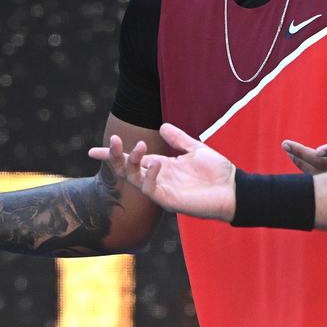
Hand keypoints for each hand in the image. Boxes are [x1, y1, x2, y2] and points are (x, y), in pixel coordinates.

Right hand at [98, 123, 237, 221]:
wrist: (233, 189)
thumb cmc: (217, 172)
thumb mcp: (195, 149)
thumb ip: (178, 139)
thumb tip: (162, 125)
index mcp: (161, 167)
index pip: (132, 160)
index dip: (113, 155)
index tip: (92, 151)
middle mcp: (157, 179)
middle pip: (126, 169)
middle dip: (116, 156)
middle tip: (114, 140)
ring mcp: (161, 190)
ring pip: (134, 179)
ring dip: (132, 162)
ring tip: (138, 146)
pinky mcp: (169, 201)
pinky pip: (151, 189)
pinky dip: (151, 175)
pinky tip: (157, 163)